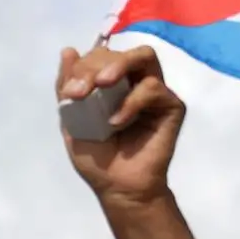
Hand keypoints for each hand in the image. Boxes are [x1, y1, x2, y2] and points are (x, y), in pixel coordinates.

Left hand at [58, 43, 185, 204]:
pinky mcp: (171, 106)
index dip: (83, 67)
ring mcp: (155, 92)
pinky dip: (131, 102)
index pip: (100, 57)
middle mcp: (135, 82)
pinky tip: (116, 122)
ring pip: (144, 56)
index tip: (69, 94)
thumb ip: (68, 88)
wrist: (117, 188)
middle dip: (97, 65)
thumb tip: (68, 51)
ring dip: (118, 67)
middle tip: (81, 90)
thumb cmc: (96, 157)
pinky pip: (153, 88)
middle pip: (121, 52)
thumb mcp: (72, 122)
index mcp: (111, 84)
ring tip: (102, 85)